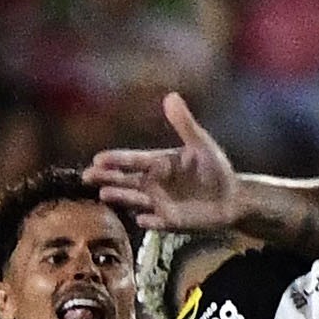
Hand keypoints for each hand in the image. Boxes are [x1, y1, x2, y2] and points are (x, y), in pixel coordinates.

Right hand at [84, 91, 240, 231]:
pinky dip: (149, 221)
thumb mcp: (201, 143)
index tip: (98, 158)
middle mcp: (154, 183)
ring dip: (120, 197)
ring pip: (134, 200)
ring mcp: (159, 203)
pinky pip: (156, 222)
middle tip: (86, 176)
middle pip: (125, 180)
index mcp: (159, 163)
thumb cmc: (214, 169)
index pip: (133, 160)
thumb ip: (184, 123)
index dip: (116, 159)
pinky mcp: (169, 221)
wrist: (231, 198)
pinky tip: (141, 219)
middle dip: (106, 178)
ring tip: (103, 194)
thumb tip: (171, 96)